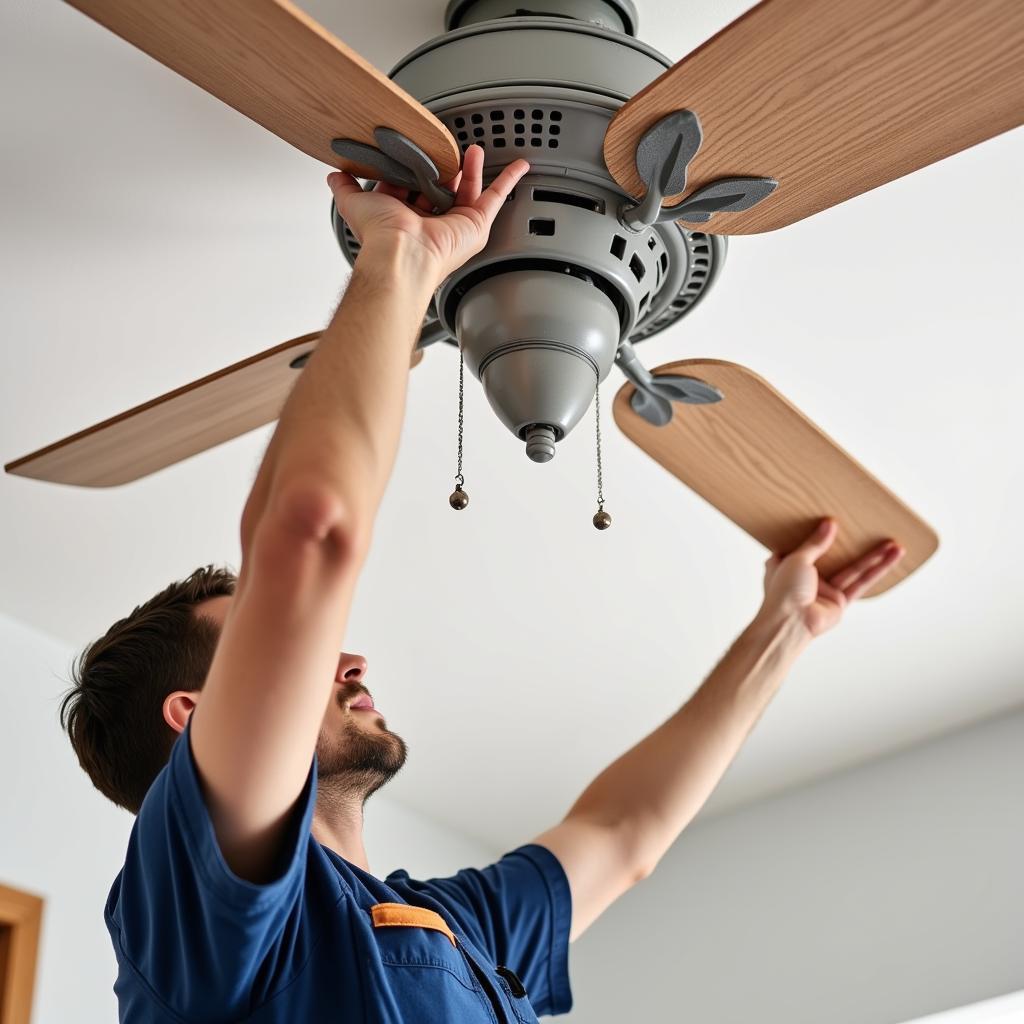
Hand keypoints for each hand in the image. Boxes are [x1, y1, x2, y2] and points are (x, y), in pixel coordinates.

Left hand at [327, 145, 529, 284]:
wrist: (401, 253)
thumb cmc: (382, 237)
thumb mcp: (355, 203)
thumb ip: (345, 188)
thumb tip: (335, 174)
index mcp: (406, 218)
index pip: (412, 188)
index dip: (412, 169)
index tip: (414, 151)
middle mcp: (432, 223)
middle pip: (442, 188)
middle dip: (444, 168)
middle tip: (445, 149)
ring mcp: (456, 223)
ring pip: (468, 189)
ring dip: (471, 168)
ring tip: (471, 148)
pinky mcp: (476, 224)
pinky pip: (497, 198)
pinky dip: (509, 180)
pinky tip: (518, 166)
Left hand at [759, 518, 904, 638]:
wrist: (790, 622)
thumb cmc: (783, 591)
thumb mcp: (796, 558)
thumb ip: (814, 543)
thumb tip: (830, 524)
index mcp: (789, 565)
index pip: (806, 545)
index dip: (819, 533)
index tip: (833, 518)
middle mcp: (807, 577)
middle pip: (837, 556)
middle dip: (855, 544)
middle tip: (872, 527)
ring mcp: (825, 590)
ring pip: (854, 569)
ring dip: (875, 556)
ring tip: (895, 544)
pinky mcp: (840, 602)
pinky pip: (861, 584)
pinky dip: (877, 571)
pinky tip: (892, 559)